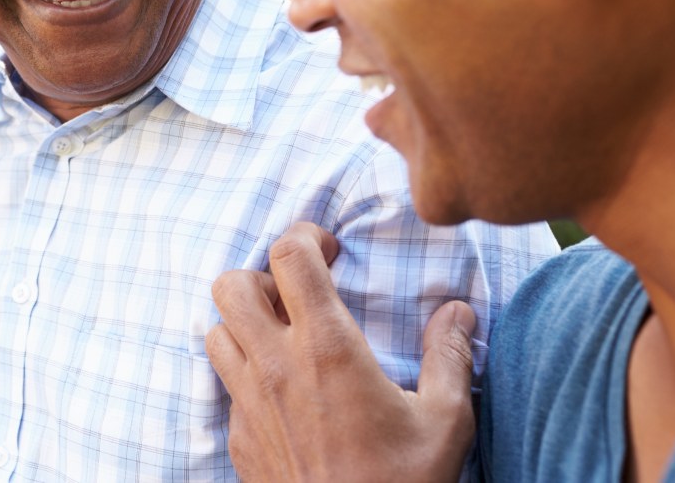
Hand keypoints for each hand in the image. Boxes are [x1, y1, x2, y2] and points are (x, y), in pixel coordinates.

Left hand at [206, 222, 475, 481]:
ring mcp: (248, 402)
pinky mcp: (238, 437)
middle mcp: (275, 366)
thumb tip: (459, 312)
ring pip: (215, 330)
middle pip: (230, 284)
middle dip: (261, 274)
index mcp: (326, 348)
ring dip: (243, 321)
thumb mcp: (446, 421)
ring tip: (283, 334)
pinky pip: (224, 382)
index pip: (288, 256)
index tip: (330, 249)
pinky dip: (244, 368)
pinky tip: (282, 388)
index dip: (305, 236)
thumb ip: (450, 357)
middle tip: (299, 292)